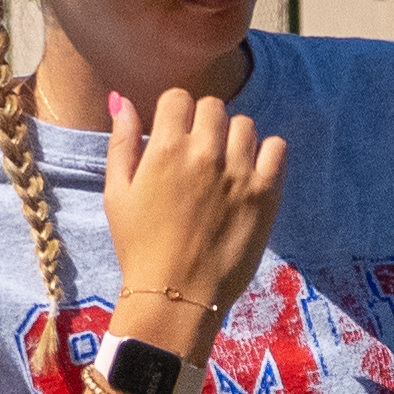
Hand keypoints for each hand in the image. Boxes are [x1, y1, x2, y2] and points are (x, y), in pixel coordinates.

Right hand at [97, 86, 289, 345]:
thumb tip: (122, 100)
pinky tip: (250, 173)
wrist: (176, 296)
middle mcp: (205, 153)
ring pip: (245, 125)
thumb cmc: (139, 247)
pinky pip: (277, 148)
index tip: (174, 134)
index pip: (179, 98)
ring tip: (224, 166)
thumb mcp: (117, 194)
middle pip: (213, 108)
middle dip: (203, 123)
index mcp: (166, 148)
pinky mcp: (266, 194)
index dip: (175, 113)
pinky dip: (266, 153)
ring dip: (233, 138)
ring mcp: (240, 172)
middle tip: (198, 154)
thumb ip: (122, 143)